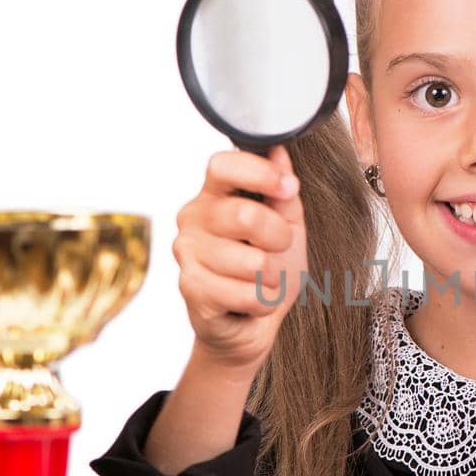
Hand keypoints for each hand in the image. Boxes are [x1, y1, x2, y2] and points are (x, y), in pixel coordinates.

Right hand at [171, 144, 307, 371]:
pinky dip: (263, 300)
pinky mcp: (191, 289)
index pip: (222, 165)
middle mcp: (192, 218)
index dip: (259, 173)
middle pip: (245, 215)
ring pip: (251, 261)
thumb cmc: (269, 269)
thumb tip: (279, 151)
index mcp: (214, 194)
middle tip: (278, 248)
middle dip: (278, 237)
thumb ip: (282, 192)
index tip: (288, 187)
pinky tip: (252, 299)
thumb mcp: (288, 225)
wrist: (253, 323)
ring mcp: (187, 253)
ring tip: (262, 279)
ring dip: (272, 276)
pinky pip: (247, 293)